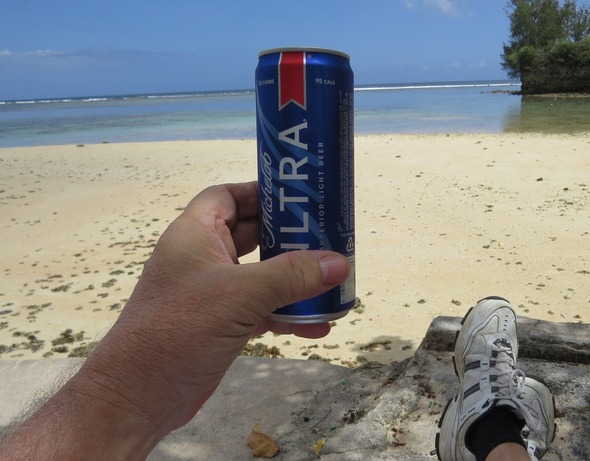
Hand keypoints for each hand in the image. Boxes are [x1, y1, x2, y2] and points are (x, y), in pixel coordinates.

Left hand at [0, 182, 349, 459]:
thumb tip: (340, 262)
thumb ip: (292, 276)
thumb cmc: (180, 330)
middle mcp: (201, 259)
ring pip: (259, 276)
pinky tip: (317, 326)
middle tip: (327, 238)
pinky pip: (260, 310)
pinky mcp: (218, 325)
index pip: (227, 196)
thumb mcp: (241, 295)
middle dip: (289, 239)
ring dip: (293, 281)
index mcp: (194, 235)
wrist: (138, 397)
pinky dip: (286, 314)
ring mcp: (209, 294)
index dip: (261, 193)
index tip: (299, 199)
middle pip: (251, 235)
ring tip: (331, 283)